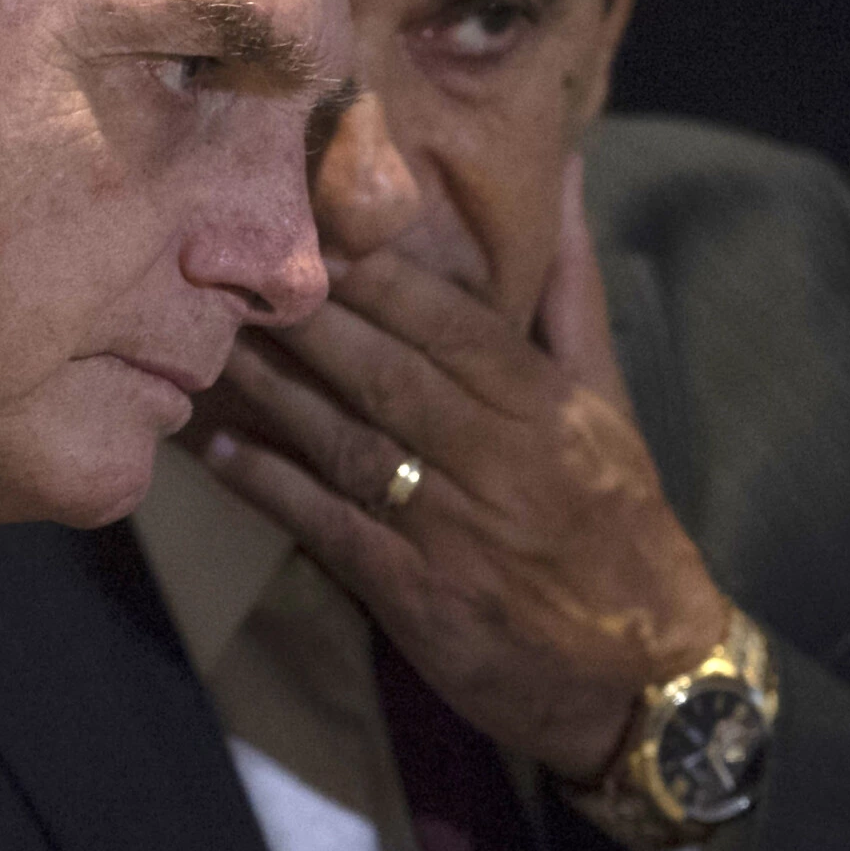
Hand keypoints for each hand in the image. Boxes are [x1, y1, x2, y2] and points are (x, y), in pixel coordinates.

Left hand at [202, 155, 730, 780]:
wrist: (646, 674)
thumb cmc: (618, 520)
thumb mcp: (606, 403)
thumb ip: (568, 291)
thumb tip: (563, 175)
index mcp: (543, 407)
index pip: (452, 325)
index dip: (377, 276)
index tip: (310, 226)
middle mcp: (498, 460)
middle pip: (386, 374)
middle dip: (305, 320)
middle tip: (228, 268)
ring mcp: (452, 529)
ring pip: (346, 442)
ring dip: (269, 392)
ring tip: (203, 345)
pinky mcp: (414, 594)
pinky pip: (326, 526)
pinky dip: (268, 484)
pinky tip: (212, 448)